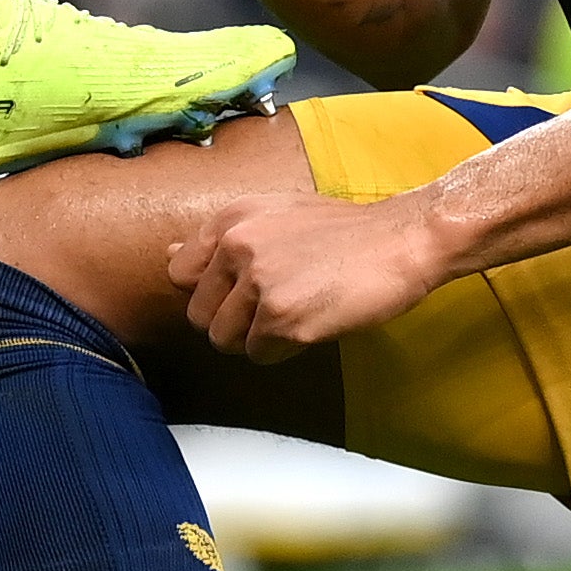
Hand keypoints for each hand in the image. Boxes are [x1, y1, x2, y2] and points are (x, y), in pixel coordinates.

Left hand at [170, 185, 461, 360]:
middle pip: (199, 315)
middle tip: (274, 307)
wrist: (401, 241)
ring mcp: (259, 284)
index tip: (239, 292)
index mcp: (231, 219)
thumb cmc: (344, 232)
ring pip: (225, 340)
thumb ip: (223, 239)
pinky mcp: (283, 319)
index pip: (178, 275)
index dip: (209, 292)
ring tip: (295, 314)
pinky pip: (259, 354)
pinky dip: (283, 350)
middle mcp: (237, 247)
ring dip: (257, 338)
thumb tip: (169, 255)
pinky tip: (311, 325)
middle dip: (232, 321)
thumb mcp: (275, 215)